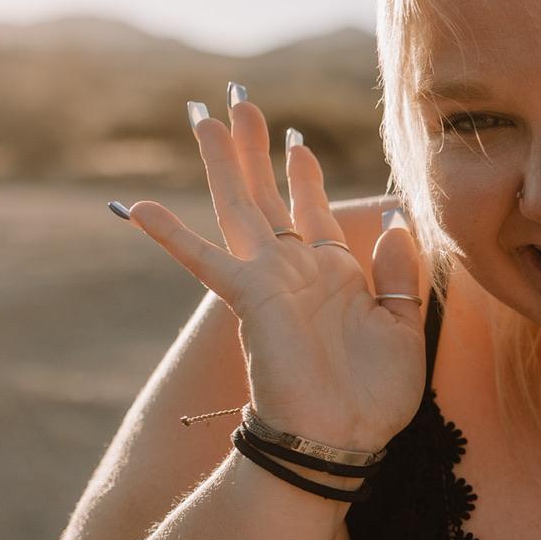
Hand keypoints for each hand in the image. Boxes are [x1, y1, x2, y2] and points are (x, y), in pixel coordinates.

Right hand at [121, 88, 425, 453]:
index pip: (311, 210)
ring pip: (238, 206)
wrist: (342, 441)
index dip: (302, 173)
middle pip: (266, 194)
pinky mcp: (249, 298)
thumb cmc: (373, 398)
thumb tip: (396, 222)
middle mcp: (294, 271)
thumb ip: (399, 274)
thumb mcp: (404, 328)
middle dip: (254, 146)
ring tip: (204, 114)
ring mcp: (269, 282)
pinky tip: (136, 206)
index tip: (294, 138)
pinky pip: (203, 260)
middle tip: (237, 98)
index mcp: (332, 276)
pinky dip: (171, 234)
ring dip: (222, 161)